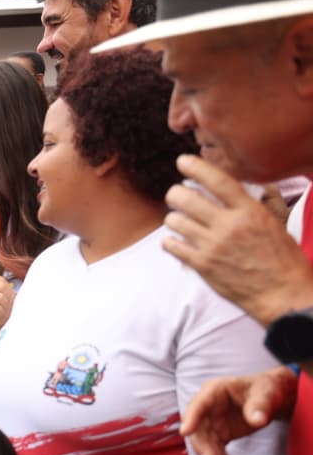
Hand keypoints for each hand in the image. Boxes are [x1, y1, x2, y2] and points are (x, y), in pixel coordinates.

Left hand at [164, 155, 312, 325]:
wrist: (283, 293)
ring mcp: (212, 246)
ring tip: (179, 220)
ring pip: (174, 220)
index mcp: (249, 211)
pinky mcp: (202, 265)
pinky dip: (170, 241)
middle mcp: (228, 225)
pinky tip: (176, 241)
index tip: (183, 161)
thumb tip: (233, 191)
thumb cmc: (282, 259)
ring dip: (173, 218)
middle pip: (186, 198)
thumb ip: (249, 206)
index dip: (196, 167)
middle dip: (175, 193)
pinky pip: (172, 245)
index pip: (217, 181)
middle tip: (177, 195)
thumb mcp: (273, 223)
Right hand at [180, 367, 296, 454]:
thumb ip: (260, 405)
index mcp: (215, 390)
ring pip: (204, 443)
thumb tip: (257, 421)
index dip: (190, 417)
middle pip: (198, 428)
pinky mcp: (219, 434)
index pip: (198, 404)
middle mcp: (208, 407)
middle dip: (203, 446)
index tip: (185, 432)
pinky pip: (215, 449)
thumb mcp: (267, 393)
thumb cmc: (266, 389)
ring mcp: (212, 422)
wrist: (272, 398)